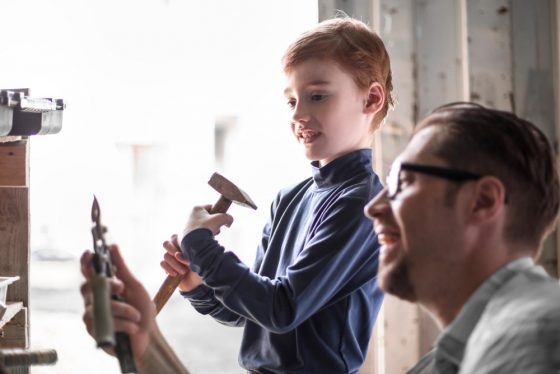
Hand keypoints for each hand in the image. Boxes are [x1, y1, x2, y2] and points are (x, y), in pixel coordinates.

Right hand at [80, 245, 155, 359]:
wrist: (149, 337)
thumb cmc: (142, 310)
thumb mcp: (134, 286)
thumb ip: (122, 268)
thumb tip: (113, 246)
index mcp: (103, 288)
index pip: (89, 273)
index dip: (86, 263)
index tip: (89, 253)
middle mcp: (94, 300)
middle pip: (89, 287)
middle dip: (108, 285)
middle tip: (122, 287)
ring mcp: (92, 316)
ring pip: (99, 305)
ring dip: (123, 309)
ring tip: (136, 316)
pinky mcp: (94, 331)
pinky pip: (104, 321)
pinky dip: (123, 323)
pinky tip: (132, 327)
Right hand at [160, 234, 202, 291]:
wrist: (199, 281)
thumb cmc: (202, 265)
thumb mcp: (198, 256)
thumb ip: (188, 252)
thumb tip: (177, 255)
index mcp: (184, 242)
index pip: (174, 237)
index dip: (178, 244)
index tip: (185, 250)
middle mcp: (176, 248)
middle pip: (166, 244)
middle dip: (173, 252)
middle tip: (181, 259)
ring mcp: (171, 257)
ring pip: (165, 255)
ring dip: (174, 264)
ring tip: (184, 271)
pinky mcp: (167, 266)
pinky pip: (162, 264)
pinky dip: (168, 269)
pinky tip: (176, 274)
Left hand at [182, 204, 233, 236]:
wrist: (195, 242)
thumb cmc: (206, 227)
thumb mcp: (221, 219)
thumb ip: (228, 217)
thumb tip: (230, 221)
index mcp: (196, 208)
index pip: (211, 207)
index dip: (218, 212)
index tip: (220, 218)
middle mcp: (190, 215)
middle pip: (207, 217)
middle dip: (214, 223)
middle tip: (217, 228)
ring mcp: (188, 225)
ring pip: (204, 225)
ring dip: (210, 230)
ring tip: (212, 234)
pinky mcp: (186, 234)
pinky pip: (199, 233)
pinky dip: (204, 235)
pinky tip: (206, 239)